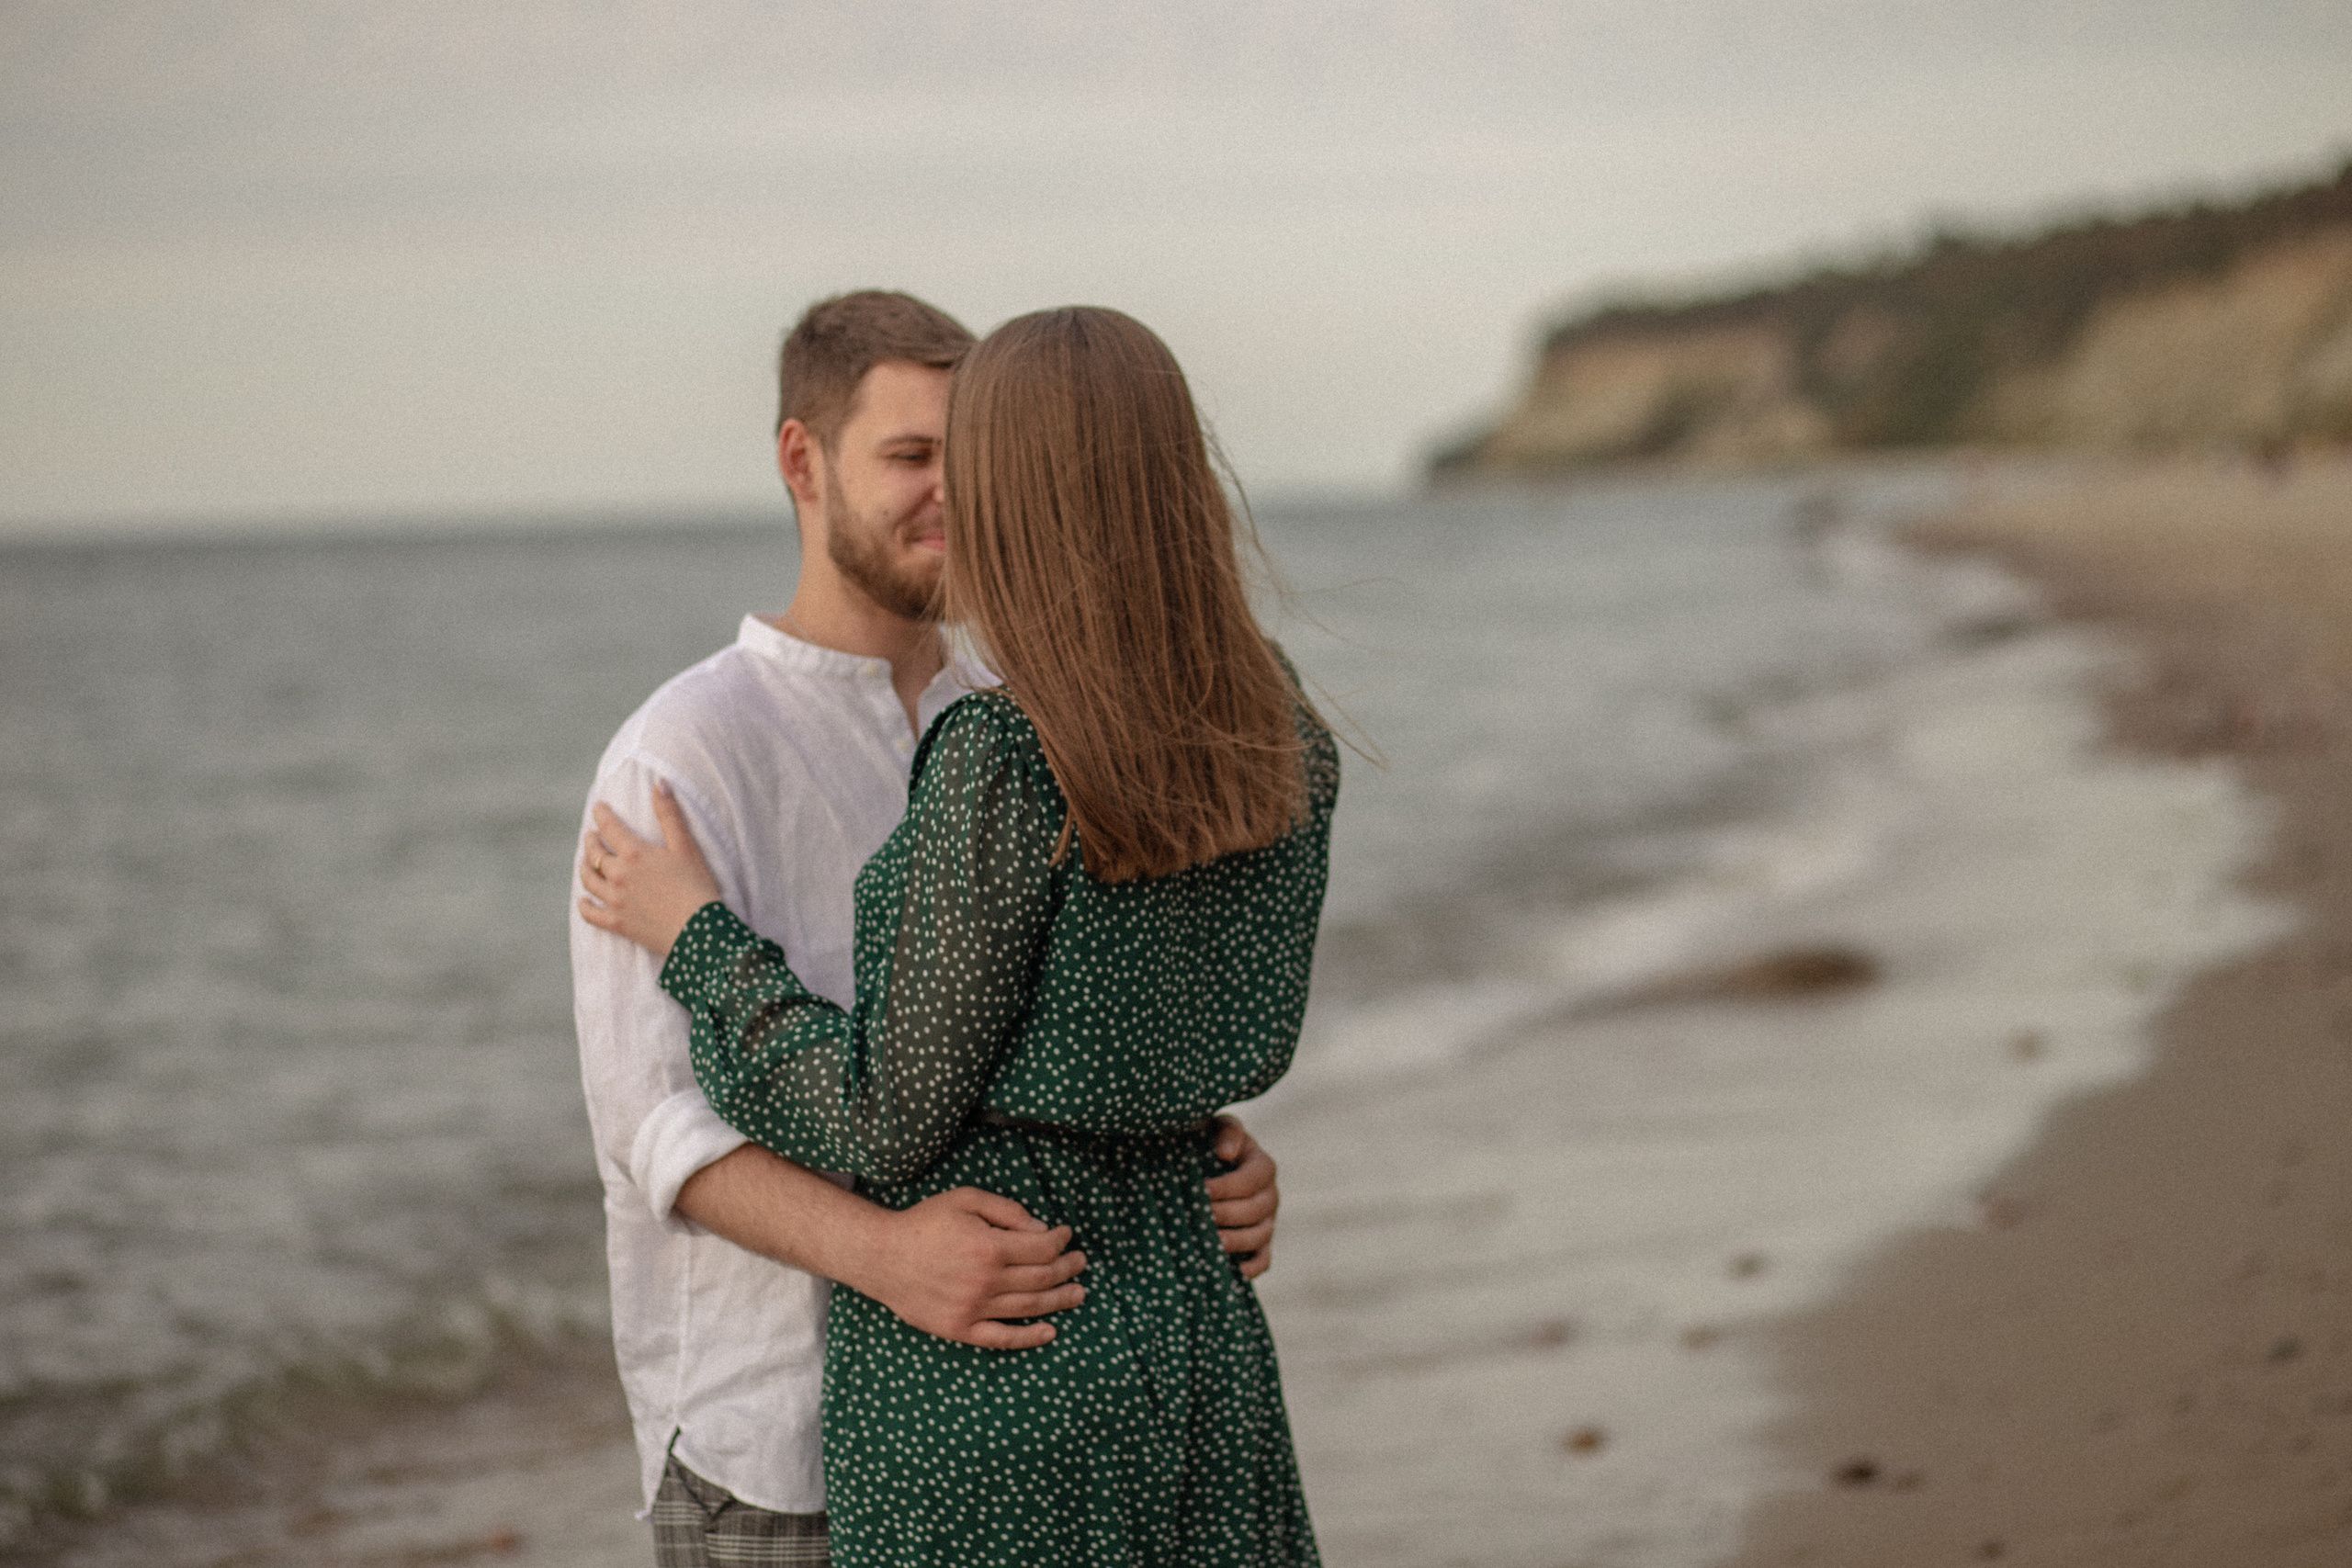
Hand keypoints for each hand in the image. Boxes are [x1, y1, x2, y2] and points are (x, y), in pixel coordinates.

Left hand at [577, 785, 722, 958]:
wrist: (700, 932)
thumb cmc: (697, 886)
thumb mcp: (686, 846)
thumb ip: (669, 814)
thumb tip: (659, 782)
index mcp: (635, 854)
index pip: (609, 827)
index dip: (601, 815)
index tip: (598, 807)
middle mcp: (619, 875)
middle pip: (594, 853)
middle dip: (591, 841)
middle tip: (592, 835)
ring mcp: (615, 901)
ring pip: (589, 880)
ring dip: (585, 867)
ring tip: (587, 861)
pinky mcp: (617, 923)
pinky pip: (590, 914)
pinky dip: (584, 905)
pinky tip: (584, 899)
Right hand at [854, 1188, 1087, 1349]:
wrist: (882, 1257)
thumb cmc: (925, 1223)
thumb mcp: (966, 1199)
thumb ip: (1007, 1210)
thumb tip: (1041, 1229)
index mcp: (989, 1246)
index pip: (1041, 1248)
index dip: (1061, 1241)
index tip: (1066, 1235)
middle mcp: (986, 1281)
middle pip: (1042, 1278)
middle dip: (1068, 1269)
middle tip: (1081, 1263)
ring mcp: (974, 1308)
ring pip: (1029, 1307)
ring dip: (1059, 1301)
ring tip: (1078, 1294)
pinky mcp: (960, 1328)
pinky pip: (1002, 1338)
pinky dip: (1029, 1338)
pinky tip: (1050, 1332)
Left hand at [1207, 1115, 1278, 1279]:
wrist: (1205, 1167)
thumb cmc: (1209, 1144)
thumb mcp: (1217, 1128)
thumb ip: (1226, 1130)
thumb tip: (1226, 1153)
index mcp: (1262, 1166)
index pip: (1251, 1179)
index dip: (1228, 1186)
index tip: (1202, 1189)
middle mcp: (1270, 1195)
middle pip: (1256, 1210)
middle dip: (1227, 1214)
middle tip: (1201, 1216)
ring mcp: (1267, 1221)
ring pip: (1261, 1236)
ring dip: (1237, 1241)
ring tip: (1212, 1243)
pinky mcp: (1260, 1244)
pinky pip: (1263, 1259)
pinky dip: (1252, 1268)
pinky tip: (1234, 1272)